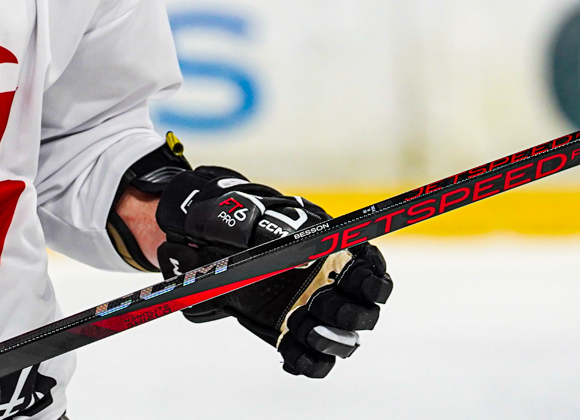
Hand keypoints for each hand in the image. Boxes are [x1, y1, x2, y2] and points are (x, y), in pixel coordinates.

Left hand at [154, 167, 392, 377]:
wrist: (206, 243)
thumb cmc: (235, 222)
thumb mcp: (243, 217)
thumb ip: (269, 229)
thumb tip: (298, 256)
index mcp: (334, 249)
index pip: (372, 270)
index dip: (373, 281)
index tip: (357, 284)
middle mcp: (332, 285)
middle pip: (366, 312)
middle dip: (347, 314)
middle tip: (314, 305)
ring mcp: (315, 313)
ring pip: (346, 342)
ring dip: (329, 341)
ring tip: (297, 326)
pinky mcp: (293, 335)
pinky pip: (314, 362)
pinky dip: (305, 362)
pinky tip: (286, 351)